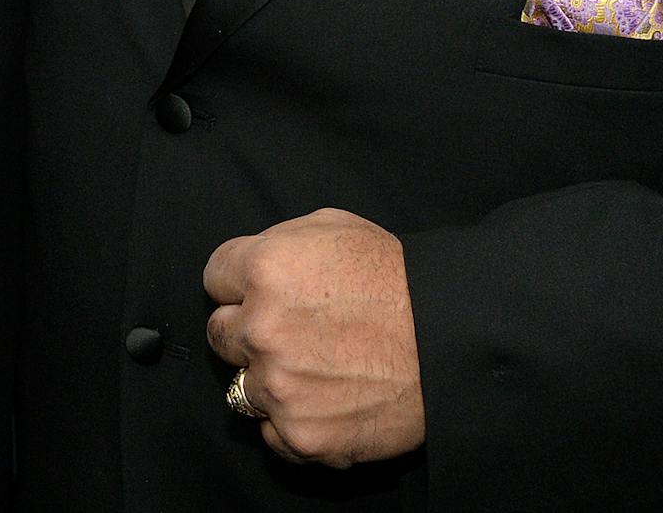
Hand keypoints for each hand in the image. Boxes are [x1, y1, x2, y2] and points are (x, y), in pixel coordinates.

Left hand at [204, 207, 424, 468]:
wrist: (448, 338)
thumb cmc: (394, 277)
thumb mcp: (330, 227)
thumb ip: (275, 243)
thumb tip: (247, 267)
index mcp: (264, 268)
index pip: (214, 278)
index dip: (239, 284)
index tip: (261, 292)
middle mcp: (262, 327)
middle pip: (220, 334)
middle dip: (248, 330)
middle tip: (291, 331)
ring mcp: (278, 385)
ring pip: (242, 386)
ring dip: (269, 378)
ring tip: (314, 367)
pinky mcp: (300, 434)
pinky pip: (270, 433)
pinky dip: (291, 422)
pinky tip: (324, 400)